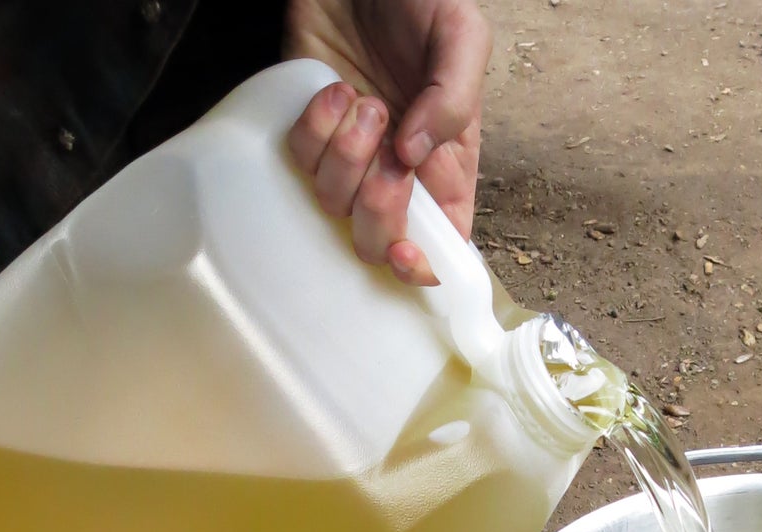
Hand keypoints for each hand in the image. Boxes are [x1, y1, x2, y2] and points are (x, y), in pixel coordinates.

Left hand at [283, 0, 491, 284]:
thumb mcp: (461, 35)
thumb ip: (453, 100)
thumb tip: (414, 157)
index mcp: (447, 163)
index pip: (441, 240)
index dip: (422, 264)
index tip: (405, 254)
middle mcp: (397, 169)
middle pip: (378, 236)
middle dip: (377, 205)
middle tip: (386, 150)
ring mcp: (349, 154)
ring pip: (334, 202)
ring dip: (345, 155)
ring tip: (362, 100)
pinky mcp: (309, 130)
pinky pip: (300, 160)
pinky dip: (313, 129)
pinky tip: (331, 91)